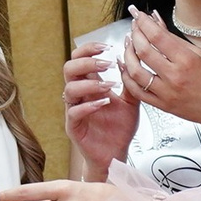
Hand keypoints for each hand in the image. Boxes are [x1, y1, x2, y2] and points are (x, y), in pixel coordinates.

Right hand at [62, 49, 138, 173]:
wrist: (117, 153)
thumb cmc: (120, 128)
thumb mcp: (131, 101)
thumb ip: (130, 81)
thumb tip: (128, 56)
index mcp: (91, 85)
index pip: (80, 59)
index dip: (89, 49)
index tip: (106, 47)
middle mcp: (80, 95)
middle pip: (69, 68)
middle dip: (86, 62)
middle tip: (106, 63)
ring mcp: (75, 110)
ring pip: (70, 89)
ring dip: (90, 84)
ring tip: (109, 86)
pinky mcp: (74, 127)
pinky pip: (74, 113)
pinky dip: (88, 106)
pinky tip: (103, 104)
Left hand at [120, 12, 200, 130]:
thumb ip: (176, 40)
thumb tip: (158, 24)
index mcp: (187, 60)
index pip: (157, 36)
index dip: (144, 22)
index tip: (139, 15)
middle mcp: (174, 76)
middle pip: (143, 51)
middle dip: (135, 34)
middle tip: (134, 26)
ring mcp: (166, 92)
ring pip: (135, 71)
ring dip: (127, 54)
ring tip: (128, 44)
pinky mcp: (161, 105)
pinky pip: (136, 91)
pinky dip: (127, 77)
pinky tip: (125, 66)